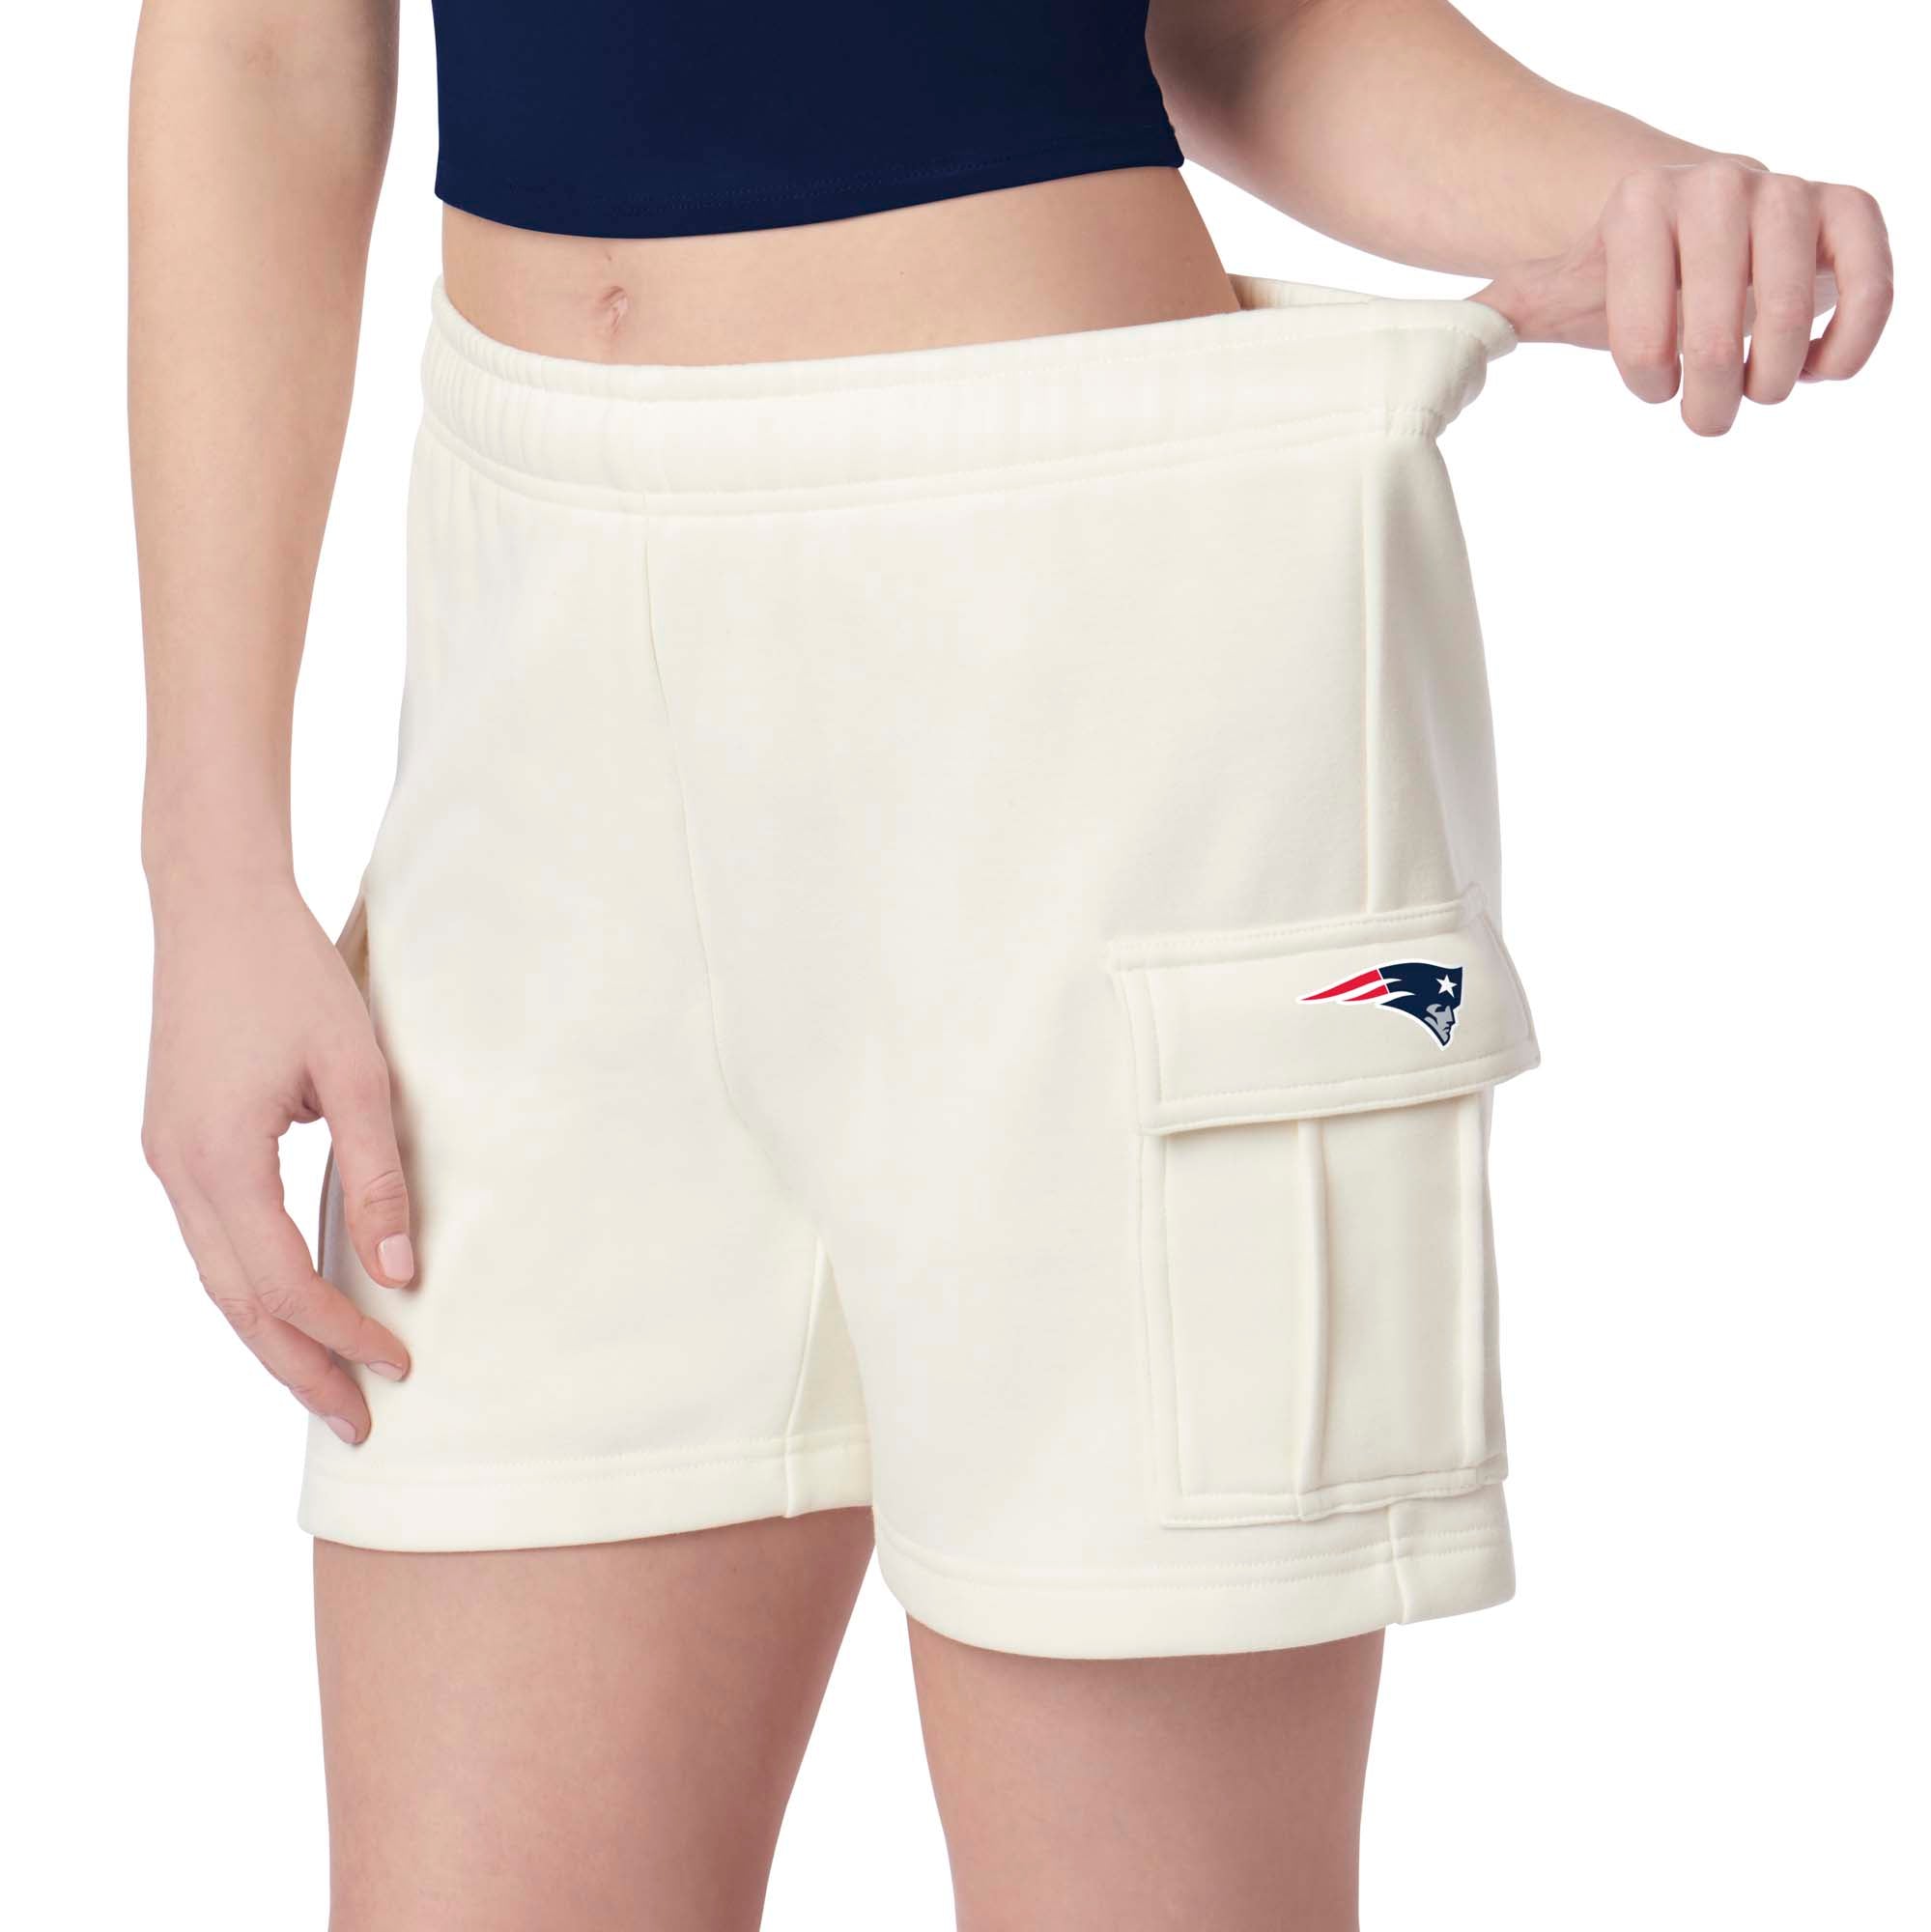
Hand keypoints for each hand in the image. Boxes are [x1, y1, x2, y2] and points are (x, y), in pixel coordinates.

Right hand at [142, 879, 412, 1443]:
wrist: (217, 906)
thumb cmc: (293, 976)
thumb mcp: (359, 1070)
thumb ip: (380, 1172)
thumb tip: (403, 1270)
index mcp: (219, 1158)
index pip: (281, 1284)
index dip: (342, 1334)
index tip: (402, 1363)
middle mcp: (177, 1169)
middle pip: (237, 1304)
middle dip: (298, 1368)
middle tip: (358, 1423)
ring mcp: (166, 1157)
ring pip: (216, 1279)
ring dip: (271, 1335)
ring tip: (329, 1383)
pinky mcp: (174, 1142)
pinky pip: (212, 1240)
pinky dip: (251, 1287)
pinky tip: (292, 1305)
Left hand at [1472, 158, 1892, 434]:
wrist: (1689, 222)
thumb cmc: (1620, 278)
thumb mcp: (1552, 291)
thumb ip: (1497, 315)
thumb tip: (1431, 347)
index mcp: (1635, 205)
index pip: (1643, 326)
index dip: (1647, 375)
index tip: (1649, 384)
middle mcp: (1716, 184)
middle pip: (1719, 315)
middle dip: (1709, 389)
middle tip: (1703, 417)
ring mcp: (1787, 192)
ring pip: (1793, 302)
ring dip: (1772, 374)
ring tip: (1754, 392)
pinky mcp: (1847, 211)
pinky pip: (1870, 278)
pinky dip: (1849, 341)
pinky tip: (1817, 371)